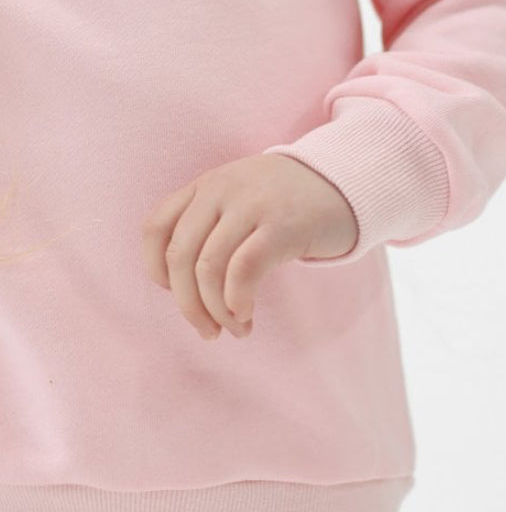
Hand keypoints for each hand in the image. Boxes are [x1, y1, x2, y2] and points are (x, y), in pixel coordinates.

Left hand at [140, 153, 358, 340]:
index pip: (155, 228)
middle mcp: (221, 190)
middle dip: (187, 304)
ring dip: (216, 310)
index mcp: (205, 186)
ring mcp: (250, 205)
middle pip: (179, 256)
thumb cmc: (289, 202)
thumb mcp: (240, 199)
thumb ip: (210, 225)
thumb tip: (183, 286)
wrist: (345, 181)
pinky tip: (247, 313)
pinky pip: (243, 270)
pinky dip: (237, 300)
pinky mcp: (280, 225)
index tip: (175, 293)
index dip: (156, 270)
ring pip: (208, 268)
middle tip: (207, 330)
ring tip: (236, 327)